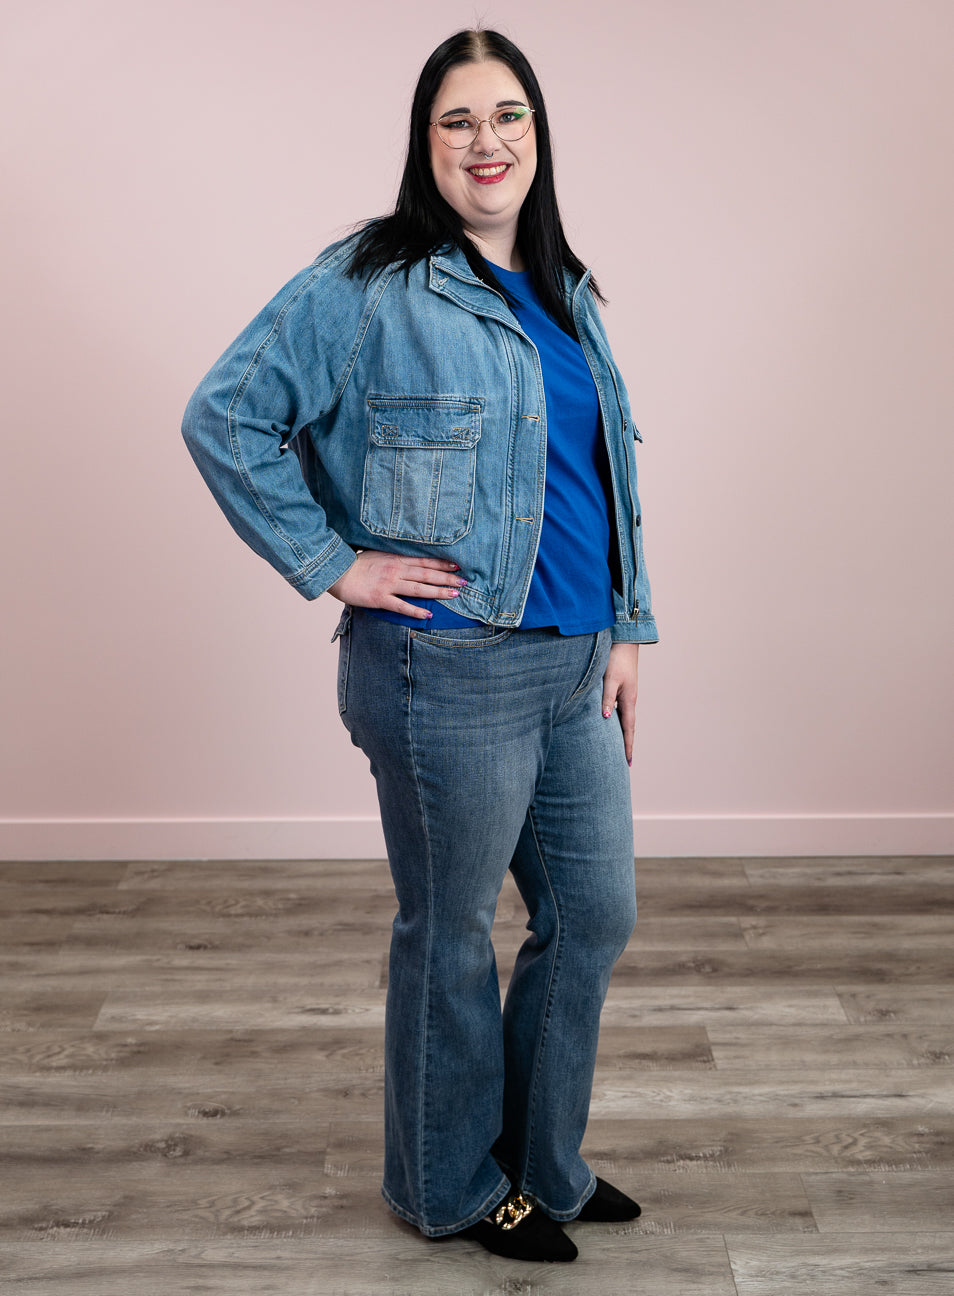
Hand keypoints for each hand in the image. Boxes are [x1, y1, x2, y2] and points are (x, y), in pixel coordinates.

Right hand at [327, 549, 464, 618]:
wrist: (337, 572)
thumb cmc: (356, 564)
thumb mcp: (378, 555)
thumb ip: (395, 558)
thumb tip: (411, 562)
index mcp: (396, 559)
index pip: (424, 561)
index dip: (442, 564)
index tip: (457, 567)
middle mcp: (396, 570)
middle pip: (427, 575)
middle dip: (447, 579)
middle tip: (464, 583)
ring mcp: (389, 584)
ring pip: (419, 589)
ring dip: (438, 592)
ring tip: (454, 596)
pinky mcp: (380, 598)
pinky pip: (401, 606)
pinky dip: (415, 611)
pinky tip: (428, 615)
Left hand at [601, 643, 638, 764]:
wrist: (624, 642)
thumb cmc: (615, 659)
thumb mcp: (609, 679)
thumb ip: (607, 698)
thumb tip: (606, 718)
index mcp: (628, 700)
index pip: (628, 729)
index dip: (628, 746)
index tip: (628, 762)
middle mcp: (629, 700)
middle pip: (628, 727)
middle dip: (626, 745)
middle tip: (624, 762)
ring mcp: (626, 695)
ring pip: (623, 719)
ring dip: (622, 734)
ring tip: (618, 748)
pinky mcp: (621, 689)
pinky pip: (619, 711)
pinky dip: (617, 722)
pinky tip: (610, 725)